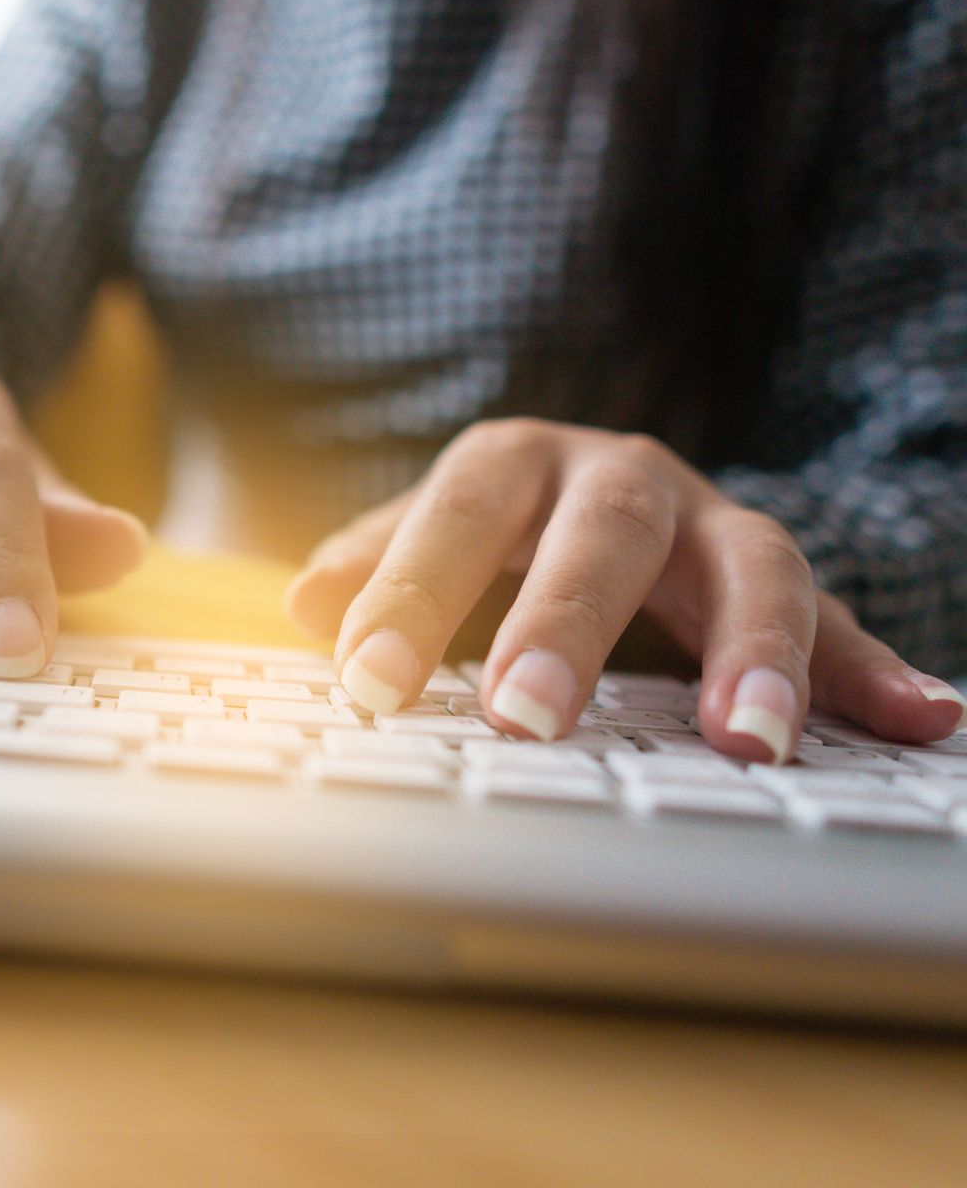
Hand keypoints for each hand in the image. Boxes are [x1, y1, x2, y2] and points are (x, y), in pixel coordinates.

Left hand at [283, 419, 966, 761]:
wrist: (591, 488)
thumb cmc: (492, 530)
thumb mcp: (425, 540)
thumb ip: (372, 569)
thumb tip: (300, 605)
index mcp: (511, 465)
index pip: (455, 518)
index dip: (410, 593)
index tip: (369, 682)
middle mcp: (618, 477)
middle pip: (602, 533)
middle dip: (567, 623)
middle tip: (527, 714)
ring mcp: (707, 520)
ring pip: (748, 565)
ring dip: (755, 652)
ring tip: (753, 740)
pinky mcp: (778, 574)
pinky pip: (841, 617)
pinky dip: (878, 671)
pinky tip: (925, 718)